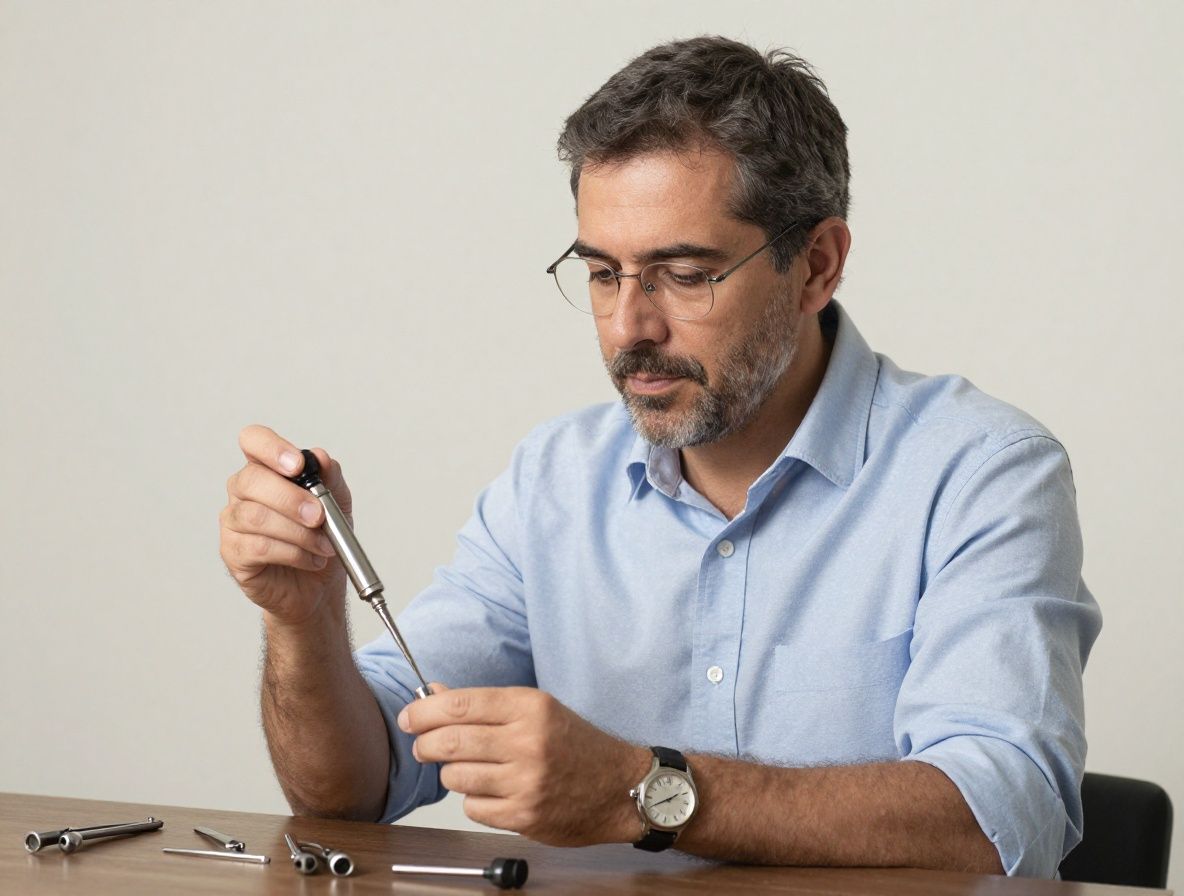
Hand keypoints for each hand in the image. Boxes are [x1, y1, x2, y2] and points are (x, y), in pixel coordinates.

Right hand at [219, 424, 348, 625]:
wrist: (318, 586)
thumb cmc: (322, 538)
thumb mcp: (338, 504)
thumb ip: (330, 477)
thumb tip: (321, 457)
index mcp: (267, 469)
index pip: (253, 440)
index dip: (271, 448)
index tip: (298, 466)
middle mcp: (243, 491)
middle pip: (252, 480)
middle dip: (291, 499)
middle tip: (319, 516)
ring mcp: (234, 522)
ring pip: (256, 517)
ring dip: (298, 532)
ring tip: (324, 545)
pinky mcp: (233, 553)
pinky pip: (258, 547)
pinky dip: (293, 553)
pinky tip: (311, 559)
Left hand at [398, 686, 650, 845]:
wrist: (619, 788)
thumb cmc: (576, 745)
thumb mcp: (536, 709)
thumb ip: (484, 704)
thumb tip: (434, 693)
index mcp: (530, 707)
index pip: (460, 704)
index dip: (424, 711)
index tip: (409, 716)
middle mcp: (528, 742)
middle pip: (450, 741)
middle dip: (426, 743)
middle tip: (424, 745)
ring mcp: (526, 781)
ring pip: (456, 777)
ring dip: (454, 773)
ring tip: (472, 769)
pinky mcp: (523, 815)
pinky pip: (472, 807)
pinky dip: (475, 800)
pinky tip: (494, 791)